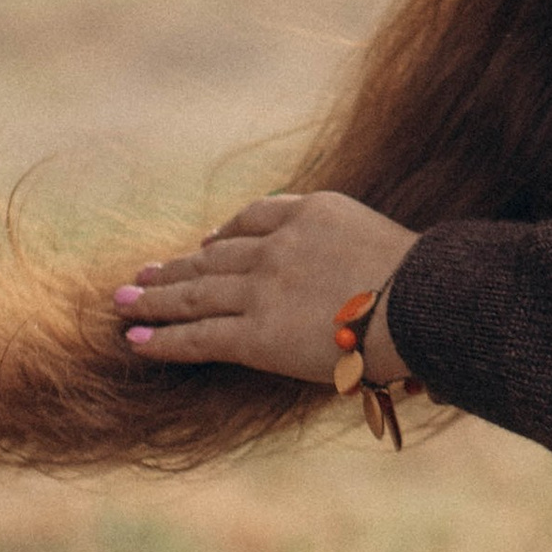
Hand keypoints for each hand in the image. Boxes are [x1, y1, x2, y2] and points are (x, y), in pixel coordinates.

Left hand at [117, 191, 415, 386]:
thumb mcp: (390, 242)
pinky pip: (198, 336)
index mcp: (314, 212)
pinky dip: (162, 338)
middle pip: (215, 255)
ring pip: (196, 293)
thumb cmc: (428, 284)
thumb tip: (363, 278)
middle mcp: (279, 245)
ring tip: (124, 299)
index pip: (256, 217)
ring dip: (155, 297)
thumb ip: (358, 249)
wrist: (424, 305)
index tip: (207, 242)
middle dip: (177, 265)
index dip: (226, 233)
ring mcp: (263, 288)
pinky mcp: (255, 334)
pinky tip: (135, 339)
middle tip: (144, 271)